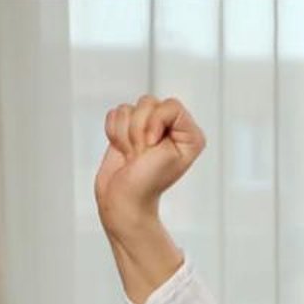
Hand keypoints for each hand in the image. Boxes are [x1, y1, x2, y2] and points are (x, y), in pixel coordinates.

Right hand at [94, 95, 205, 241]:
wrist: (123, 201)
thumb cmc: (148, 183)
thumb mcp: (171, 151)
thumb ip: (170, 118)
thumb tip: (152, 104)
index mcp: (190, 133)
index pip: (171, 105)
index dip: (155, 123)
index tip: (151, 148)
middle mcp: (171, 127)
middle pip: (147, 102)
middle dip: (138, 131)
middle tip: (141, 156)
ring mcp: (148, 127)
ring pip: (128, 108)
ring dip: (125, 135)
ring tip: (132, 156)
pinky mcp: (128, 129)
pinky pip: (114, 114)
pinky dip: (113, 134)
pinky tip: (122, 152)